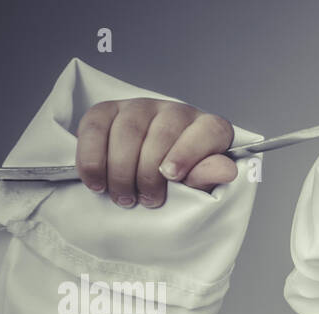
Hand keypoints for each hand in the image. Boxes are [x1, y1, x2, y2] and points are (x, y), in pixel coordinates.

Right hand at [75, 98, 237, 206]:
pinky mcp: (107, 110)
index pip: (208, 131)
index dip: (190, 152)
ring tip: (124, 198)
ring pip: (127, 131)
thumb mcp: (198, 187)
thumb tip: (225, 170)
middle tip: (147, 201)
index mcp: (207, 128)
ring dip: (121, 170)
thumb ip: (208, 178)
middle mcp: (174, 111)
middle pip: (162, 132)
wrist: (142, 180)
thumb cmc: (176, 184)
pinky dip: (92, 159)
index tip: (172, 177)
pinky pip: (95, 128)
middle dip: (150, 171)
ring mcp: (139, 107)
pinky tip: (97, 183)